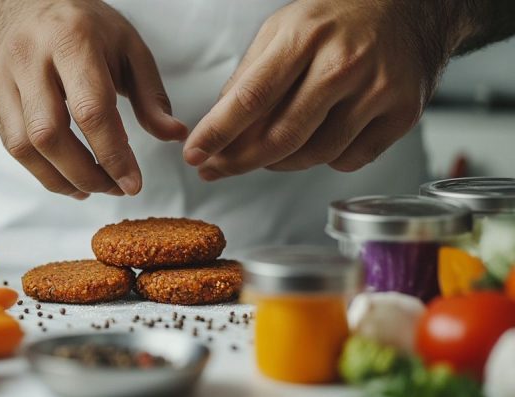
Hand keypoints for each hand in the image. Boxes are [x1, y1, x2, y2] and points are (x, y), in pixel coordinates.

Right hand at [0, 0, 187, 198]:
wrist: (25, 3)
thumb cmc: (84, 26)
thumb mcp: (129, 47)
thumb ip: (151, 94)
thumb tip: (172, 134)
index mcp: (71, 40)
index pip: (91, 110)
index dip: (113, 154)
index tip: (132, 183)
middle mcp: (31, 58)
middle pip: (51, 134)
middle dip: (86, 172)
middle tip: (114, 188)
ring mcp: (5, 78)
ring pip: (24, 145)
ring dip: (61, 178)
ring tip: (91, 188)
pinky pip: (12, 145)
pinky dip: (41, 170)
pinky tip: (67, 178)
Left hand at [183, 0, 455, 179]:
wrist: (412, 6)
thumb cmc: (339, 17)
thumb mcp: (283, 29)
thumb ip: (249, 76)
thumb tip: (218, 125)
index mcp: (305, 37)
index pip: (251, 98)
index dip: (218, 133)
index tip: (194, 155)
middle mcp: (343, 64)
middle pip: (280, 137)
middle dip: (238, 162)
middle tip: (216, 169)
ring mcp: (377, 91)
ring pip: (313, 155)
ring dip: (279, 163)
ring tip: (267, 152)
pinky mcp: (402, 114)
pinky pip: (348, 160)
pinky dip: (324, 159)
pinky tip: (318, 139)